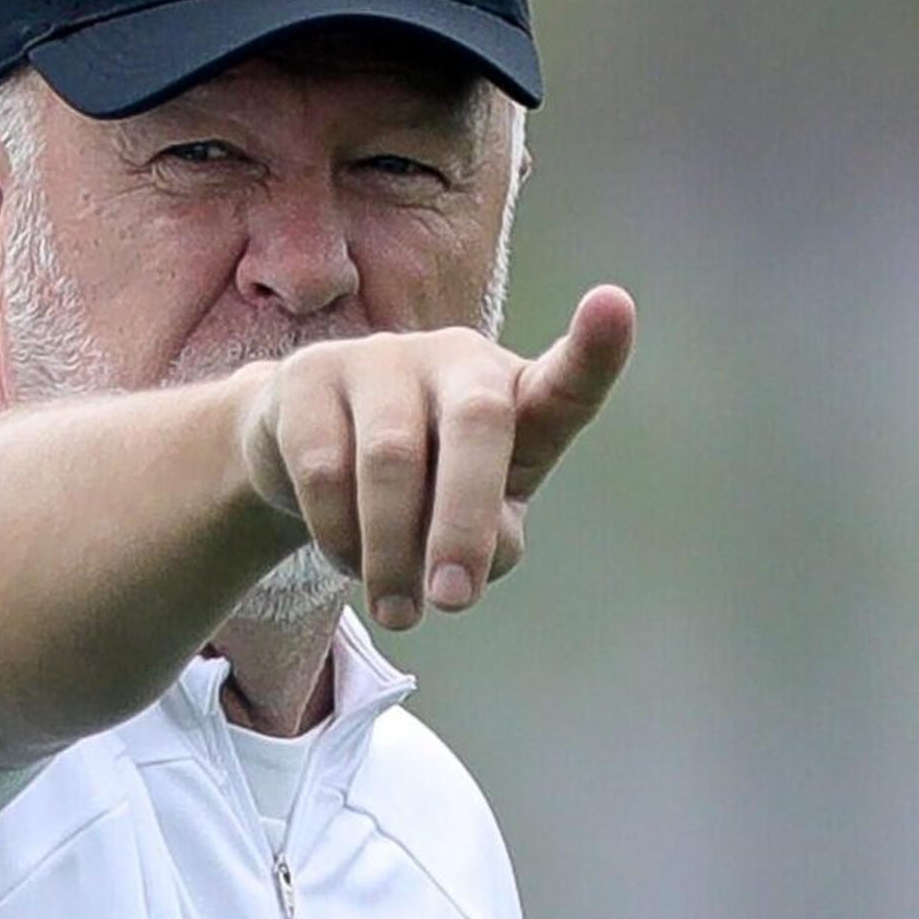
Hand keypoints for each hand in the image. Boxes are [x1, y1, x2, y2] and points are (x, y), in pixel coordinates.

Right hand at [231, 285, 637, 628]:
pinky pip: (323, 471)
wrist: (305, 453)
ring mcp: (381, 358)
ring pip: (390, 458)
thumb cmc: (422, 488)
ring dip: (391, 552)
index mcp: (514, 393)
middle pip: (477, 422)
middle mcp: (455, 359)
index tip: (613, 305)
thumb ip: (492, 539)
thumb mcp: (477, 521)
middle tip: (453, 602)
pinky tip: (348, 559)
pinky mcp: (309, 376)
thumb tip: (459, 562)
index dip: (594, 348)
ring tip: (398, 612)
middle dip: (465, 521)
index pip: (564, 378)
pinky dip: (338, 535)